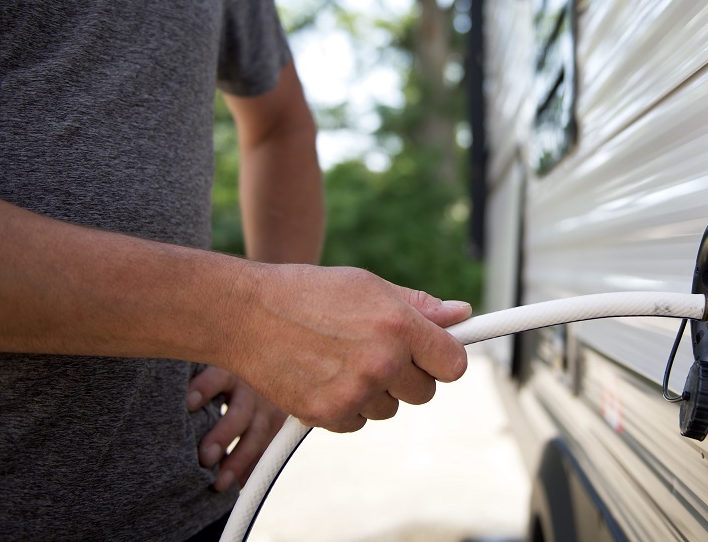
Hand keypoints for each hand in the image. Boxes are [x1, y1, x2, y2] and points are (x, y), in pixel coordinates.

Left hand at [187, 366, 286, 491]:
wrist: (265, 380)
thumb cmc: (221, 382)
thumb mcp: (214, 374)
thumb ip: (193, 387)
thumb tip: (159, 404)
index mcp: (231, 372)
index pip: (217, 378)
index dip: (204, 389)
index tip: (187, 404)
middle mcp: (253, 389)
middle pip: (240, 412)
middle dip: (223, 436)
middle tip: (204, 458)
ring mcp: (269, 408)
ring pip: (257, 436)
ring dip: (238, 461)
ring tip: (218, 484)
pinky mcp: (278, 426)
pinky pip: (267, 451)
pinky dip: (252, 469)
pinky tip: (237, 485)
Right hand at [222, 265, 471, 433]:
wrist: (246, 313)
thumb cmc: (309, 292)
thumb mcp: (369, 285)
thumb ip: (419, 305)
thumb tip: (461, 314)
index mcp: (399, 326)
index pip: (454, 364)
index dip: (445, 359)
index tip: (434, 355)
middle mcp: (382, 362)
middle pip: (425, 392)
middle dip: (408, 376)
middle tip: (377, 351)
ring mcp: (355, 393)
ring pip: (390, 408)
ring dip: (376, 391)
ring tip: (343, 358)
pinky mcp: (329, 415)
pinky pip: (359, 422)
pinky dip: (347, 406)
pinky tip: (324, 375)